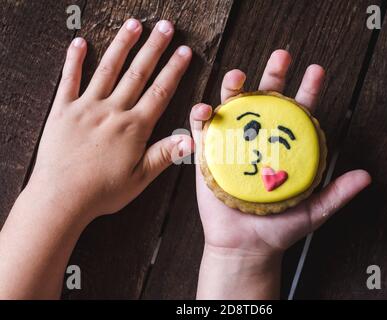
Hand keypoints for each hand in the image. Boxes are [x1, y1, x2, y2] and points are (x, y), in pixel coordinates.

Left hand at [27, 19, 192, 219]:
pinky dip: (74, 60)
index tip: (184, 51)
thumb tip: (192, 139)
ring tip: (134, 24)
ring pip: (108, 70)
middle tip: (166, 27)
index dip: (174, 70)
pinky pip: (69, 80)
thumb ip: (164, 154)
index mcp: (134, 127)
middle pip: (137, 73)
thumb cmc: (102, 191)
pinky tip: (81, 42)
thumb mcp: (140, 178)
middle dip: (153, 48)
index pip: (160, 92)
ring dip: (122, 45)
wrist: (61, 198)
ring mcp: (86, 107)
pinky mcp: (63, 110)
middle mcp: (112, 111)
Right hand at [192, 50, 370, 298]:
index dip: (308, 90)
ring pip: (232, 107)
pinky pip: (201, 130)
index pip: (297, 112)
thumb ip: (337, 193)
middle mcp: (258, 139)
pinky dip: (200, 116)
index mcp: (284, 147)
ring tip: (239, 77)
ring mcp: (231, 144)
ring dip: (233, 87)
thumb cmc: (279, 228)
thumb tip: (367, 176)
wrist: (245, 247)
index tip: (316, 70)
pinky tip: (206, 109)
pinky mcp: (207, 155)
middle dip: (273, 74)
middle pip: (265, 100)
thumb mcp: (313, 210)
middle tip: (281, 56)